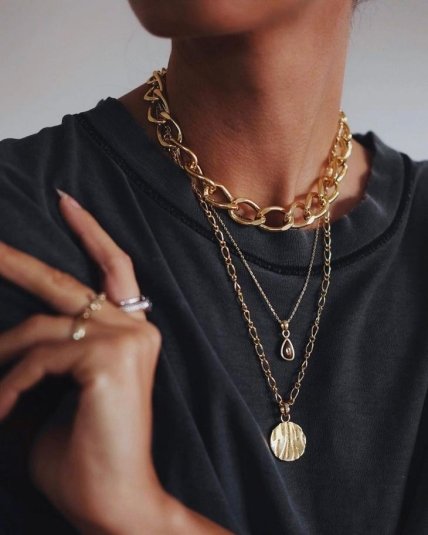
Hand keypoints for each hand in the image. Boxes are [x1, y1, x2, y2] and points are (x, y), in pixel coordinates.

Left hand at [0, 191, 232, 533]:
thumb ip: (47, 352)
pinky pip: (41, 356)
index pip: (113, 268)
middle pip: (67, 280)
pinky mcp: (110, 359)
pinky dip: (12, 384)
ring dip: (4, 356)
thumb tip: (12, 333)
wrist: (115, 501)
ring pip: (43, 324)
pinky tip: (5, 410)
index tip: (65, 201)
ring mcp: (127, 339)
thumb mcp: (59, 389)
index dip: (90, 232)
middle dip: (17, 259)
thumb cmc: (86, 451)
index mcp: (132, 332)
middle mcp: (137, 326)